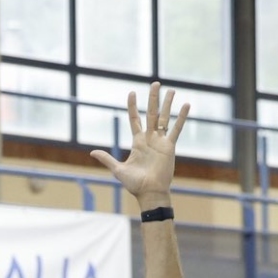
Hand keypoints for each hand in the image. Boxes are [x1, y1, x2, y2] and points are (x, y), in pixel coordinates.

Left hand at [89, 81, 187, 209]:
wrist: (149, 193)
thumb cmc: (135, 184)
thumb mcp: (118, 170)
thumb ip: (107, 159)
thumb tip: (92, 152)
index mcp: (138, 142)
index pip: (135, 119)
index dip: (133, 107)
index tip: (131, 93)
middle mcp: (150, 139)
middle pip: (151, 113)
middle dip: (153, 98)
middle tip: (155, 83)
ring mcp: (160, 142)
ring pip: (165, 118)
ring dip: (168, 104)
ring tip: (171, 90)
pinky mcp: (170, 147)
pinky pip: (176, 129)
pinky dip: (181, 118)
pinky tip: (186, 105)